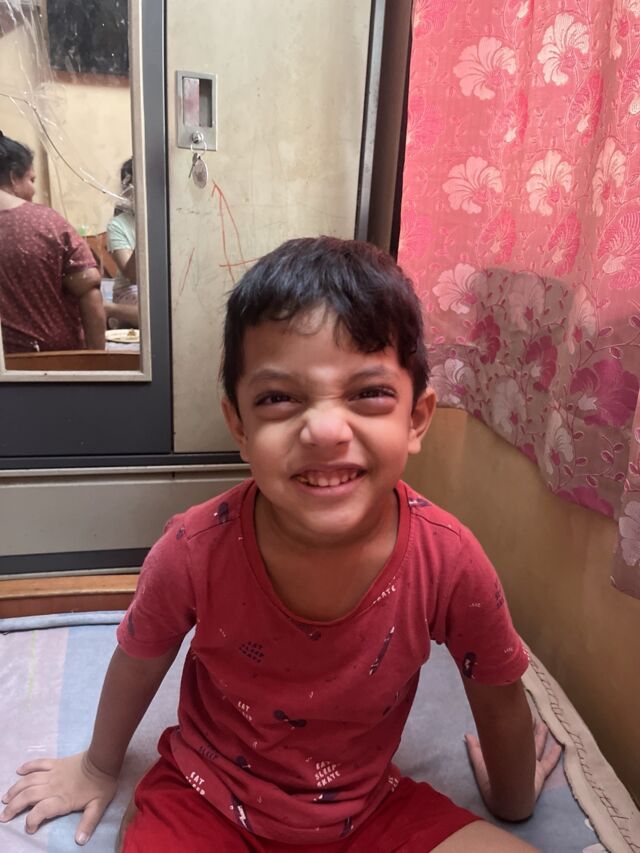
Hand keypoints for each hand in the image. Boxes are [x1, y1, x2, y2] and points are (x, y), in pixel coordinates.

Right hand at [0, 751, 117, 844]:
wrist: (103, 759)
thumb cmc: (101, 784)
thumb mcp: (98, 806)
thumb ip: (88, 823)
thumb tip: (80, 841)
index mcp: (62, 799)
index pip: (40, 811)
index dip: (31, 821)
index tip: (29, 829)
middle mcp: (53, 786)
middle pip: (28, 796)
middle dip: (14, 807)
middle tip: (4, 816)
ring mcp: (53, 773)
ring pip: (29, 780)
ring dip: (15, 789)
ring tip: (5, 799)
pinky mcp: (56, 762)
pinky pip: (39, 763)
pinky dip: (28, 766)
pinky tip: (19, 770)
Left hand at [465, 718, 562, 812]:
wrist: (506, 798)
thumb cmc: (491, 780)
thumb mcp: (480, 761)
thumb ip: (474, 748)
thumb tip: (467, 735)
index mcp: (505, 757)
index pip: (509, 739)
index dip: (512, 728)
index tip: (514, 716)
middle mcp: (518, 760)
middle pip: (525, 741)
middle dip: (528, 730)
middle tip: (534, 717)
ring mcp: (530, 766)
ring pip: (537, 747)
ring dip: (541, 736)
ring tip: (544, 725)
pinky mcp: (540, 773)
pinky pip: (549, 762)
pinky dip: (554, 755)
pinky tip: (559, 746)